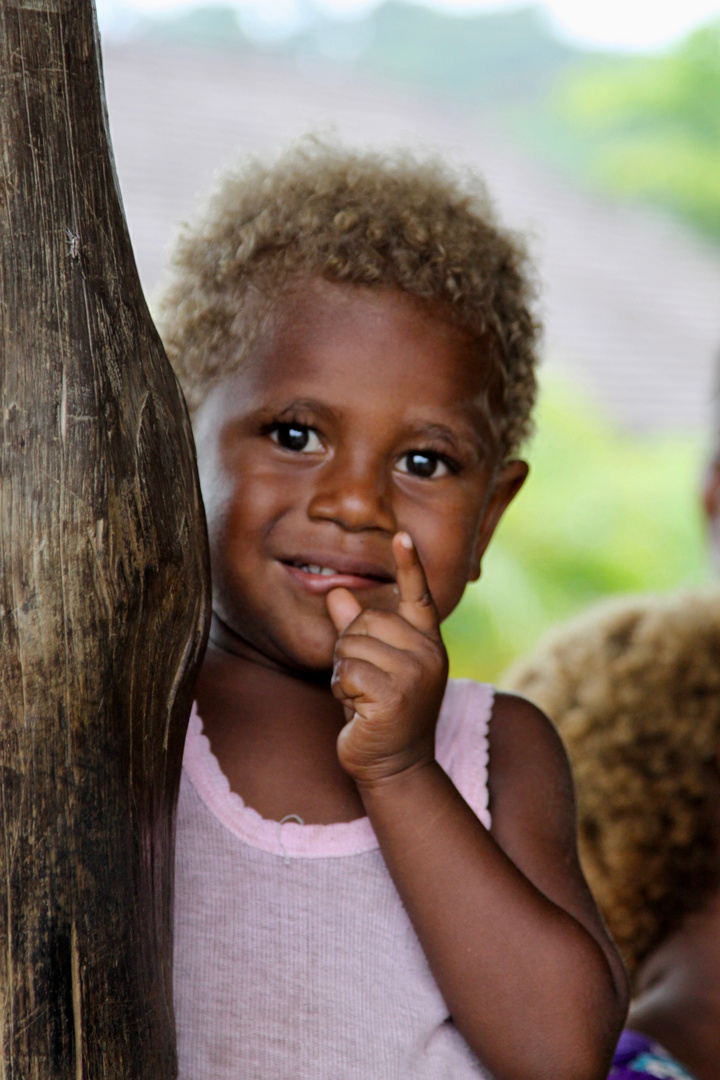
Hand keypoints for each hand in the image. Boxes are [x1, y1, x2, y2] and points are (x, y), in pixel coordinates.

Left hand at [326, 532, 447, 785]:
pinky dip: (341, 690)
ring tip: (361, 698)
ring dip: (343, 673)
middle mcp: (428, 653)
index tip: (403, 535)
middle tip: (363, 682)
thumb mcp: (370, 665)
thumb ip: (356, 629)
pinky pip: (346, 672)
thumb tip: (336, 593)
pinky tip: (357, 710)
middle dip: (350, 648)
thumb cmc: (380, 713)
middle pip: (365, 620)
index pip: (419, 596)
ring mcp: (415, 674)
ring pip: (351, 645)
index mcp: (427, 642)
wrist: (395, 767)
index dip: (410, 565)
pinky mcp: (395, 696)